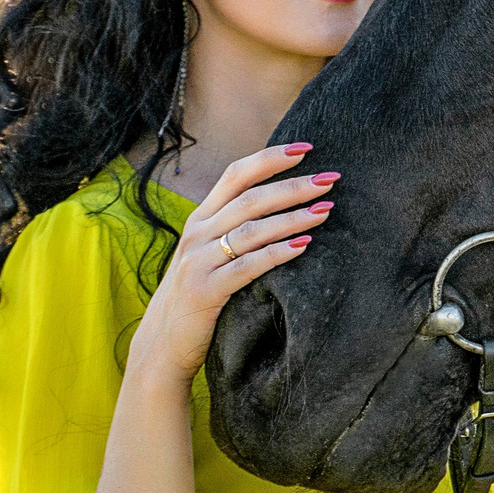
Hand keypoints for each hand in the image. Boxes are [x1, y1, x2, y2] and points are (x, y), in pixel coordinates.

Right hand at [126, 142, 334, 382]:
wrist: (162, 344)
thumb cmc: (196, 297)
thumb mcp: (208, 254)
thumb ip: (232, 229)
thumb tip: (279, 205)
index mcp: (200, 219)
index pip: (236, 175)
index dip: (270, 158)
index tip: (306, 149)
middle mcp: (198, 233)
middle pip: (251, 198)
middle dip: (294, 185)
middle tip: (331, 179)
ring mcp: (198, 260)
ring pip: (253, 229)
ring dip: (293, 217)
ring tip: (326, 210)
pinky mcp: (205, 290)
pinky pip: (248, 266)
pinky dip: (278, 253)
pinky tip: (305, 245)